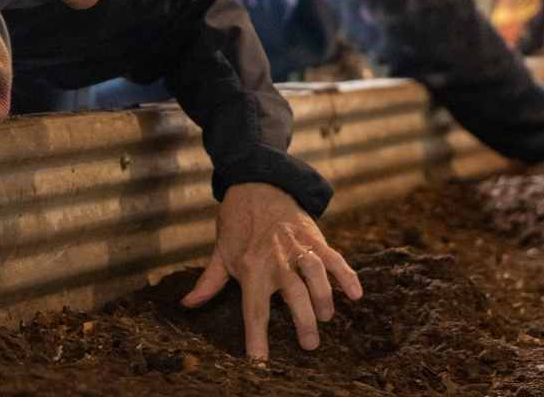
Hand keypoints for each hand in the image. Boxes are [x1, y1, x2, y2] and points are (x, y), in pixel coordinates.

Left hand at [182, 184, 360, 360]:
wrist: (256, 183)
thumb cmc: (237, 222)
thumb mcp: (220, 252)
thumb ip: (208, 282)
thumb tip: (187, 304)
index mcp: (250, 267)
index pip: (254, 309)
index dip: (256, 337)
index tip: (260, 360)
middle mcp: (276, 259)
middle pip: (293, 295)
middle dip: (303, 321)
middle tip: (310, 344)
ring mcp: (298, 247)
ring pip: (315, 275)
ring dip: (324, 298)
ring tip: (326, 318)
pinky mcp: (315, 237)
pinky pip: (334, 257)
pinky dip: (346, 275)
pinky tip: (356, 294)